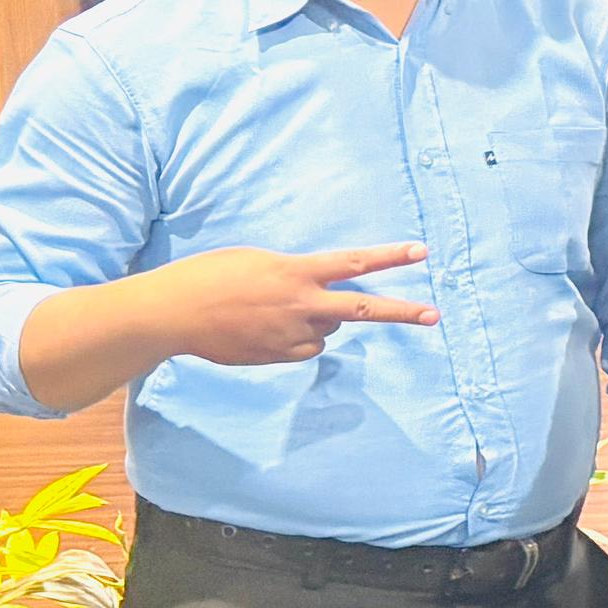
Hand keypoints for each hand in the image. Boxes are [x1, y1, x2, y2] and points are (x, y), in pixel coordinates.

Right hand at [151, 243, 438, 365]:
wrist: (172, 313)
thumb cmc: (210, 276)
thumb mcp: (258, 262)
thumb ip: (295, 275)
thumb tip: (316, 291)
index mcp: (295, 271)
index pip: (355, 262)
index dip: (390, 256)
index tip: (421, 251)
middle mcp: (301, 304)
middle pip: (363, 310)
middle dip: (402, 312)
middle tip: (434, 315)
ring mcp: (292, 334)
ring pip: (328, 329)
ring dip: (318, 320)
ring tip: (276, 309)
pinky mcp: (279, 356)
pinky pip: (308, 348)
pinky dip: (300, 339)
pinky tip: (269, 329)